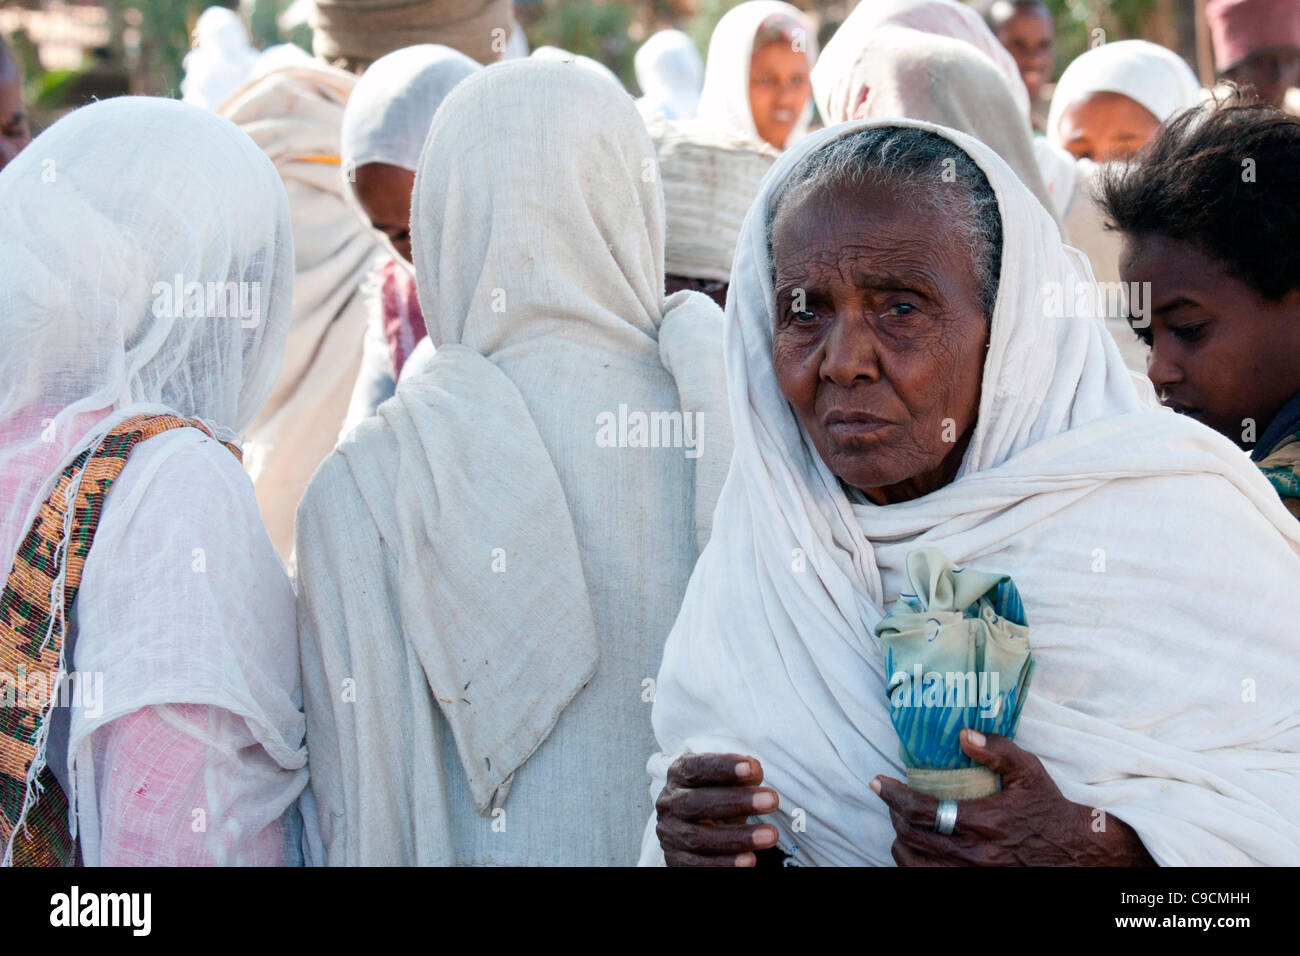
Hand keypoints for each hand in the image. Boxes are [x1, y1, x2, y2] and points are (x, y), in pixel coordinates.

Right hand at [655, 753, 780, 866]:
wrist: (692, 827)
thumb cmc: (715, 798)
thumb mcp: (725, 782)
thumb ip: (738, 776)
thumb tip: (754, 770)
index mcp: (679, 774)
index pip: (697, 768)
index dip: (724, 768)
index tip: (754, 769)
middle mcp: (669, 803)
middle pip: (697, 803)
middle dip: (737, 802)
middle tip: (771, 800)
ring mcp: (669, 833)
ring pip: (699, 838)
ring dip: (737, 837)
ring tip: (770, 835)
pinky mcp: (674, 859)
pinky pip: (698, 865)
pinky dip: (724, 863)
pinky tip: (750, 859)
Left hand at [871, 729, 1154, 865]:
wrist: (1074, 851)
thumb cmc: (1047, 807)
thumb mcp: (1028, 772)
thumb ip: (997, 750)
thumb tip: (963, 734)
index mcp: (984, 822)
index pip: (923, 811)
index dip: (894, 795)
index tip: (878, 782)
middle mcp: (974, 853)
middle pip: (912, 837)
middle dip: (894, 815)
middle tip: (891, 798)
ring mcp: (973, 873)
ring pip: (916, 864)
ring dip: (901, 842)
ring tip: (900, 823)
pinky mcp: (975, 883)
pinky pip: (930, 878)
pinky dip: (916, 863)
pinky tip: (917, 848)